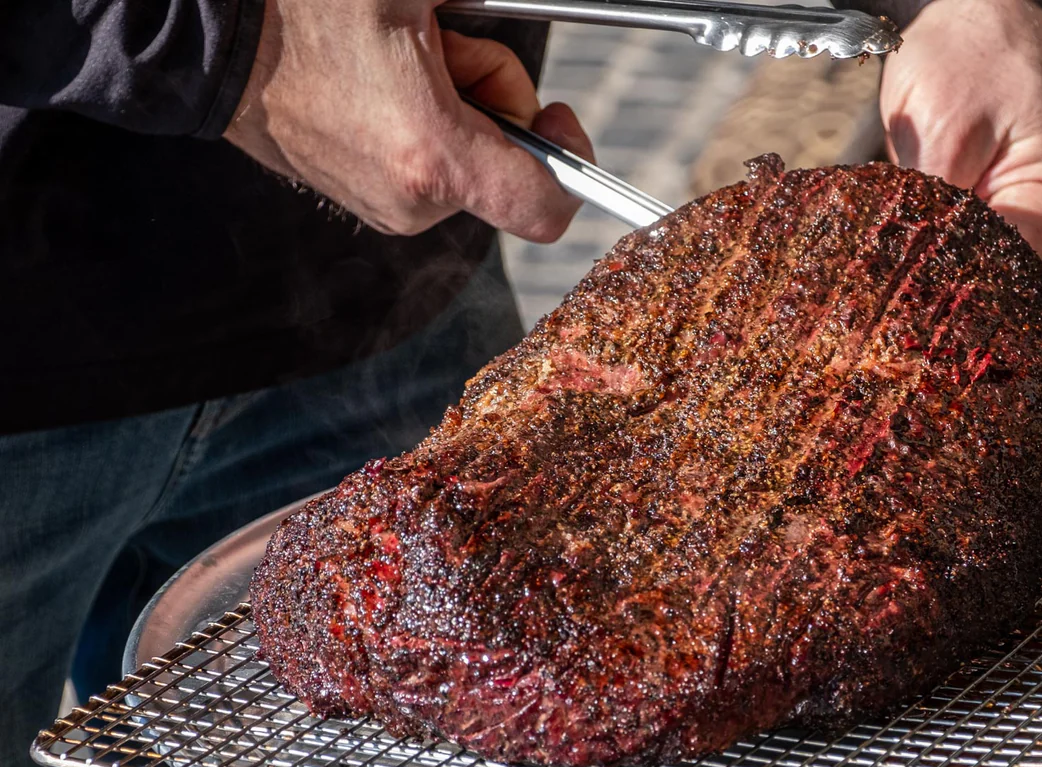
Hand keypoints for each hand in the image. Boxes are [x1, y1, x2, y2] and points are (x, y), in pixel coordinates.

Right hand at [224, 0, 594, 240]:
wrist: (206, 35)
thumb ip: (489, 24)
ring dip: (451, 106)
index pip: (544, 207)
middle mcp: (408, 200)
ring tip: (390, 60)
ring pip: (462, 158)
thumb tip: (536, 54)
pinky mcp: (355, 197)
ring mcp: (378, 204)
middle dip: (490, 98)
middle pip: (503, 163)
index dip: (571, 161)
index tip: (557, 114)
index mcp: (433, 157)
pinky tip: (373, 81)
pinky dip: (416, 121)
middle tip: (435, 46)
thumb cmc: (301, 6)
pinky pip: (420, 162)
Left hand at [880, 0, 1041, 273]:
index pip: (1009, 274)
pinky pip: (973, 254)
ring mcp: (1040, 226)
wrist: (975, 20)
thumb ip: (937, 212)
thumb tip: (917, 273)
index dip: (952, 279)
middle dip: (944, 273)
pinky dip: (941, 247)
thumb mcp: (944, 132)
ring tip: (903, 234)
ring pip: (983, 273)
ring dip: (940, 260)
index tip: (902, 274)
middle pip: (999, 283)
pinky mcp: (1009, 221)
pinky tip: (915, 230)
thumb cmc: (969, 57)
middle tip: (892, 258)